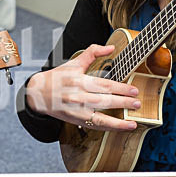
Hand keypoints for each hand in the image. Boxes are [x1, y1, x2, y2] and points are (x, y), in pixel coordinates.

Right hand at [25, 44, 140, 130]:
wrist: (38, 92)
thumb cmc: (58, 77)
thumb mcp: (74, 63)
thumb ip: (92, 53)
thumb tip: (111, 48)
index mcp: (79, 81)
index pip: (104, 84)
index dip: (120, 88)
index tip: (134, 90)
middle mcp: (78, 97)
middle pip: (104, 101)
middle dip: (123, 103)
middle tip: (137, 103)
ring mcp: (76, 110)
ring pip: (100, 118)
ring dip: (118, 122)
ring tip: (132, 123)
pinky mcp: (75, 120)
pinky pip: (94, 126)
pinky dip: (108, 128)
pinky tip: (120, 128)